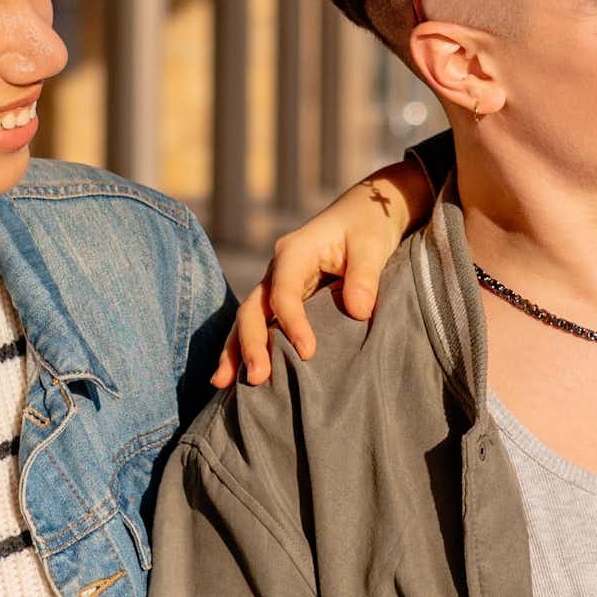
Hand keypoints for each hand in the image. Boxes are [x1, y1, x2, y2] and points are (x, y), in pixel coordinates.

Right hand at [211, 159, 434, 386]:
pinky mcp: (283, 297)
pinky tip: (235, 374)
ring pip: (249, 318)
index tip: (308, 352)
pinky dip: (246, 346)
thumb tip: (357, 311)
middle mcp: (278, 267)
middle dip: (251, 342)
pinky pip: (261, 323)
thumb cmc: (369, 225)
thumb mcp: (373, 245)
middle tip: (258, 377)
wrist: (365, 213)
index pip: (284, 290)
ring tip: (223, 384)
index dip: (292, 322)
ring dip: (236, 349)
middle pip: (254, 307)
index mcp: (296, 250)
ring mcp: (277, 283)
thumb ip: (365, 276)